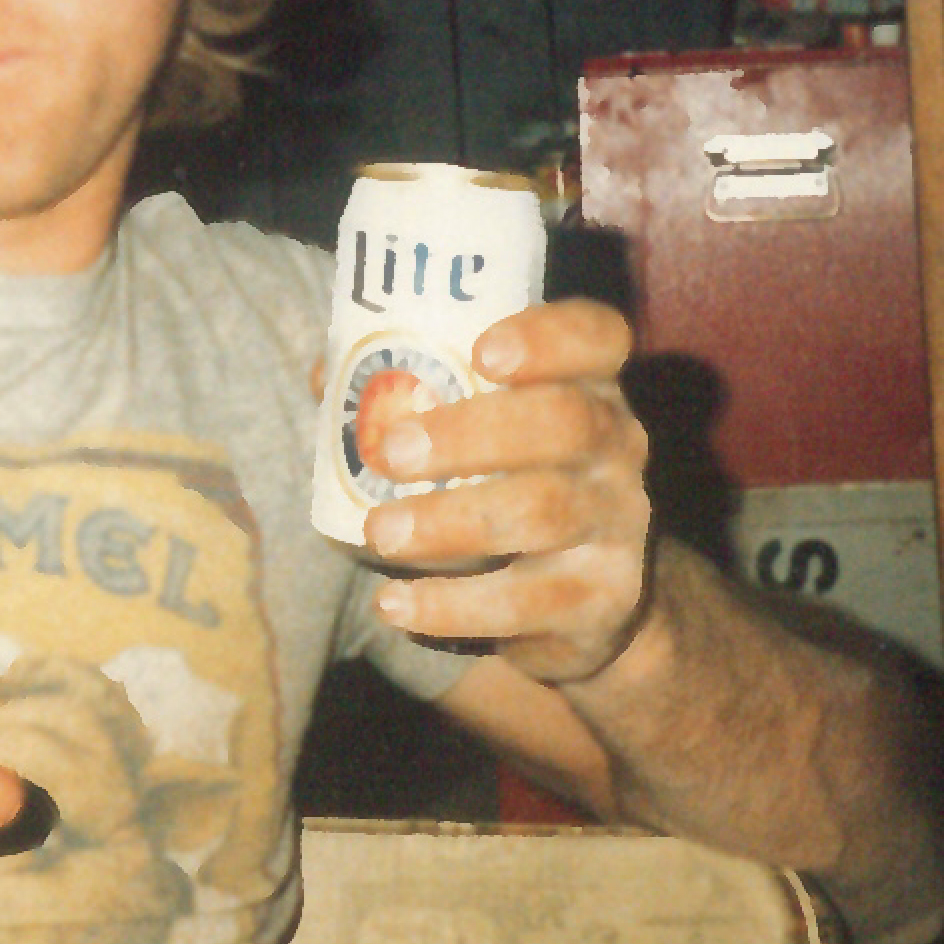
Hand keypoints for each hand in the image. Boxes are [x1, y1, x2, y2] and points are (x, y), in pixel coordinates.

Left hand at [361, 298, 654, 683]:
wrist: (590, 601)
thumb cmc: (510, 484)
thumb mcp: (482, 429)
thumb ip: (412, 394)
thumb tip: (327, 379)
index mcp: (587, 385)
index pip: (596, 338)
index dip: (547, 337)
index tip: (482, 351)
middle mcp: (616, 447)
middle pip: (565, 423)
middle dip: (472, 433)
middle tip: (392, 451)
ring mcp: (614, 524)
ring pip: (544, 513)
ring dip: (450, 522)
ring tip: (380, 532)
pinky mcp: (601, 599)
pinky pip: (528, 603)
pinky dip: (453, 606)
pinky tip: (395, 603)